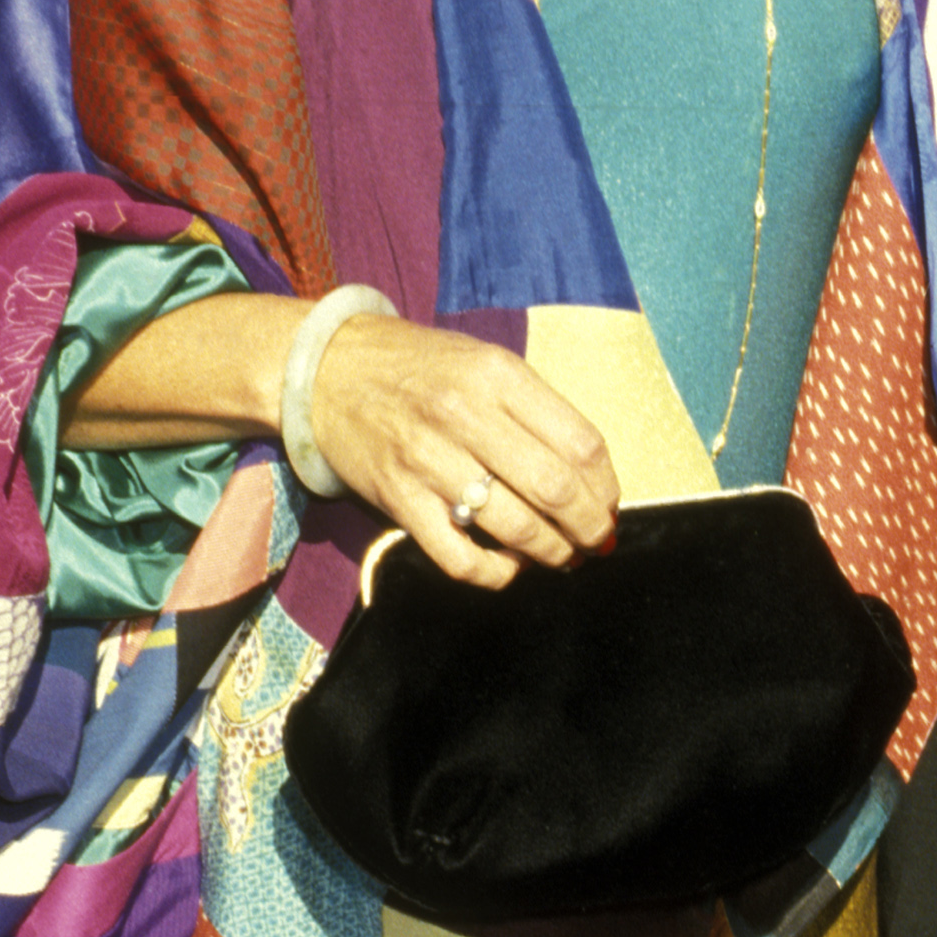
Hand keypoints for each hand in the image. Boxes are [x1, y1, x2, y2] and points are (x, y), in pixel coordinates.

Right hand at [312, 314, 621, 588]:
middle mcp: (465, 416)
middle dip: (590, 527)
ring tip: (564, 556)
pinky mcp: (398, 500)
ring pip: (515, 527)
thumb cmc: (419, 367)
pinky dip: (495, 573)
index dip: (607, 485)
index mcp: (498, 376)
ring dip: (552, 552)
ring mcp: (428, 461)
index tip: (610, 503)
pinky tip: (508, 566)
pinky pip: (459, 558)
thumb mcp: (485, 363)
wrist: (327, 369)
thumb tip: (590, 476)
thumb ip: (535, 410)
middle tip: (598, 540)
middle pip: (555, 489)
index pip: (581, 442)